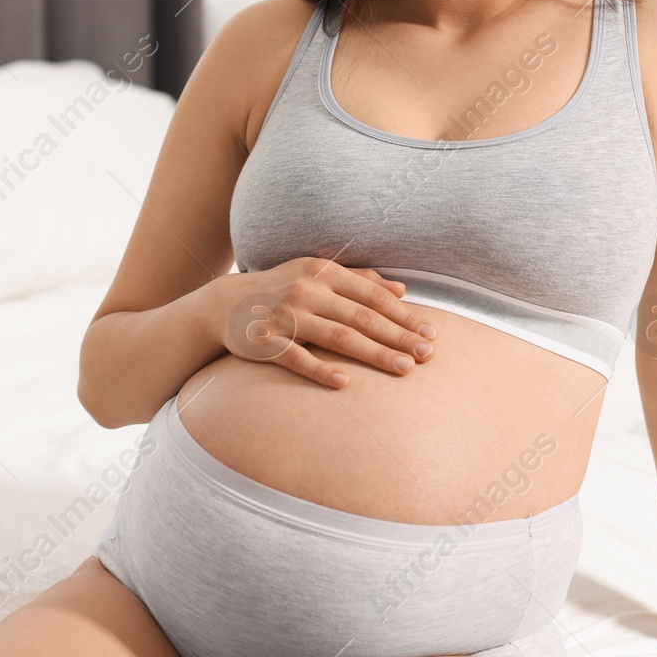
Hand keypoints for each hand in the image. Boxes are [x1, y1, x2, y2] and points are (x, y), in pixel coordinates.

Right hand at [205, 257, 436, 387]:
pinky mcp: (265, 342)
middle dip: (398, 337)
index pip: (372, 296)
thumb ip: (359, 280)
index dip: (404, 315)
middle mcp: (306, 290)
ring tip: (404, 368)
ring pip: (337, 337)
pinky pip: (297, 358)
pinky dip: (321, 370)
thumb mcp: (318, 274)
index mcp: (323, 272)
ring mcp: (285, 316)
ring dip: (374, 354)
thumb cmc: (283, 288)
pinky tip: (346, 383)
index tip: (430, 332)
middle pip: (361, 317)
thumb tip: (402, 289)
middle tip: (428, 354)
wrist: (225, 303)